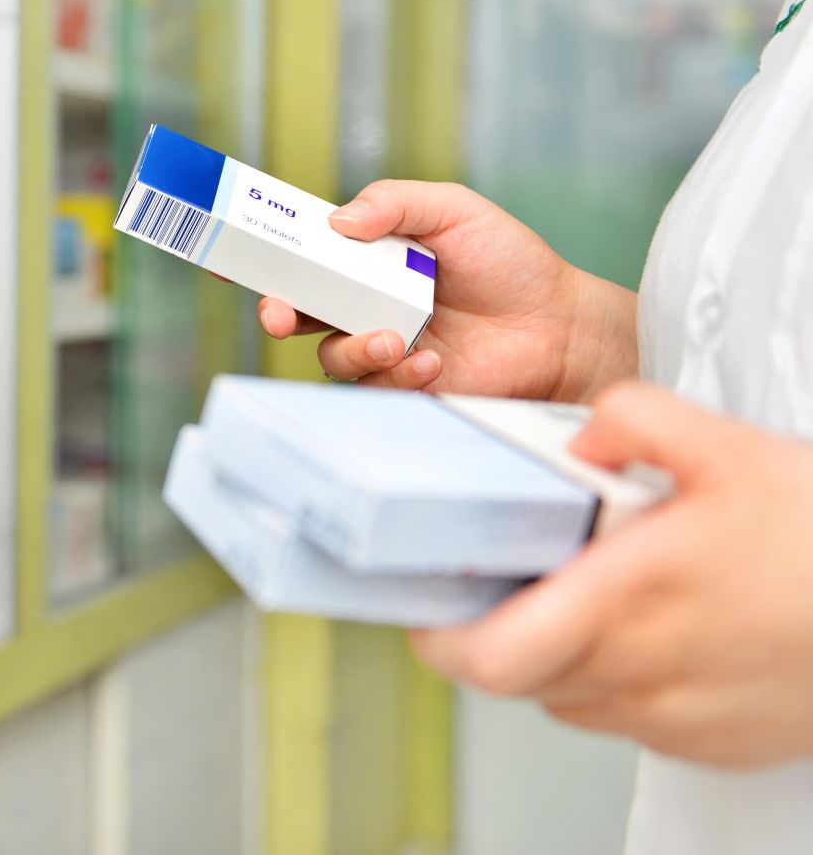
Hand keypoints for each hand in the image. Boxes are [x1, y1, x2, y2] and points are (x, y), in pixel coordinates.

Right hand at [256, 180, 636, 400]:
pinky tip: (434, 363)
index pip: (304, 255)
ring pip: (330, 355)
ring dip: (351, 348)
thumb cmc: (511, 264)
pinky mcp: (402, 387)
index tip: (232, 258)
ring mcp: (381, 346)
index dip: (264, 256)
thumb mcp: (454, 210)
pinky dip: (397, 374)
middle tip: (278, 314)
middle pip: (297, 309)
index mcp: (367, 259)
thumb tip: (336, 222)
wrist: (559, 327)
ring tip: (392, 338)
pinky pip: (374, 387)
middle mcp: (365, 303)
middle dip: (275, 311)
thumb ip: (395, 203)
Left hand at [411, 383, 812, 768]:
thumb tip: (578, 436)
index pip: (491, 655)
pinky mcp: (710, 743)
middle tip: (503, 586)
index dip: (441, 639)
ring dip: (556, 653)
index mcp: (629, 597)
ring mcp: (676, 717)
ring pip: (567, 696)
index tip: (432, 605)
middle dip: (496, 631)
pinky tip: (648, 629)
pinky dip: (613, 677)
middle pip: (517, 676)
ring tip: (587, 595)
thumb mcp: (729, 447)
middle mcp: (642, 671)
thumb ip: (633, 419)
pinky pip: (625, 717)